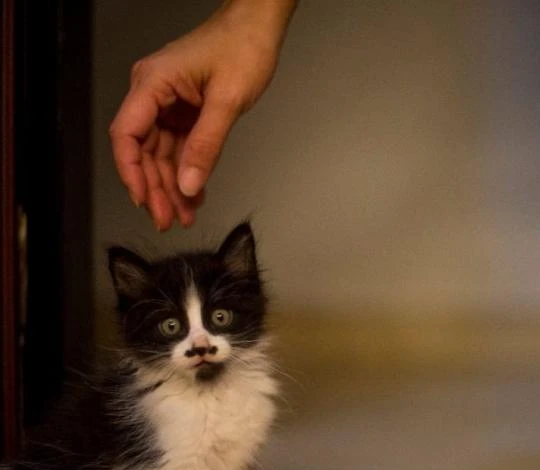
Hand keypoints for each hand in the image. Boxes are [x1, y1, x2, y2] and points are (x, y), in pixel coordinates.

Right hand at [110, 0, 295, 230]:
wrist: (259, 26)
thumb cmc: (243, 46)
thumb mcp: (228, 100)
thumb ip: (207, 145)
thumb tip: (188, 183)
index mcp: (153, 82)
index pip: (127, 134)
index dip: (132, 172)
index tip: (145, 200)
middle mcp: (153, 92)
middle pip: (143, 149)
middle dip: (155, 187)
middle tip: (169, 219)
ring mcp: (168, 101)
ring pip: (161, 153)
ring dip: (172, 185)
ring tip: (184, 214)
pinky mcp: (184, 109)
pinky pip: (179, 146)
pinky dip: (186, 171)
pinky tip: (193, 194)